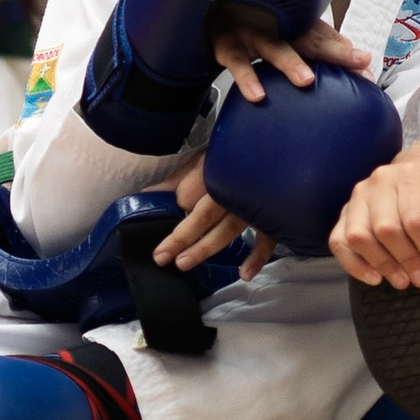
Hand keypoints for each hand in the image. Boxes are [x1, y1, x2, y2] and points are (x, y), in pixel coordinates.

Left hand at [155, 151, 278, 281]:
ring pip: (229, 228)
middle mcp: (234, 188)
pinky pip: (267, 237)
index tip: (158, 241)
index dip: (174, 215)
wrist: (274, 144)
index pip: (189, 196)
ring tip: (184, 263)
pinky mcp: (271, 213)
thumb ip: (175, 181)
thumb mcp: (201, 160)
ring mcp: (254, 202)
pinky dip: (257, 256)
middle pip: (205, 215)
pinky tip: (245, 274)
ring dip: (207, 247)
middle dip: (183, 237)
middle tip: (161, 257)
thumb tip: (145, 197)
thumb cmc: (234, 153)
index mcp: (214, 171)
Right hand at [212, 6, 371, 101]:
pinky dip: (248, 79)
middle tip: (360, 62)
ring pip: (275, 48)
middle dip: (335, 52)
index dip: (348, 52)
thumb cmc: (255, 19)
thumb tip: (355, 54)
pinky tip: (258, 96)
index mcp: (294, 22)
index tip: (368, 67)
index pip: (327, 38)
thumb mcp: (287, 28)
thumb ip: (320, 41)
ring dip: (291, 63)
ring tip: (307, 81)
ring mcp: (252, 34)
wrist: (209, 4)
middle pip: (311, 39)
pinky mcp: (227, 46)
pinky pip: (238, 64)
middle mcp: (277, 25)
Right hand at [331, 151, 419, 287]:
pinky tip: (374, 277)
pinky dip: (353, 264)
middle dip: (406, 260)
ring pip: (359, 236)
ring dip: (381, 264)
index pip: (415, 219)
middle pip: (386, 229)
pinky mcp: (345, 212)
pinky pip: (338, 240)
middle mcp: (380, 181)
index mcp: (411, 174)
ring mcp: (359, 196)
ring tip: (402, 280)